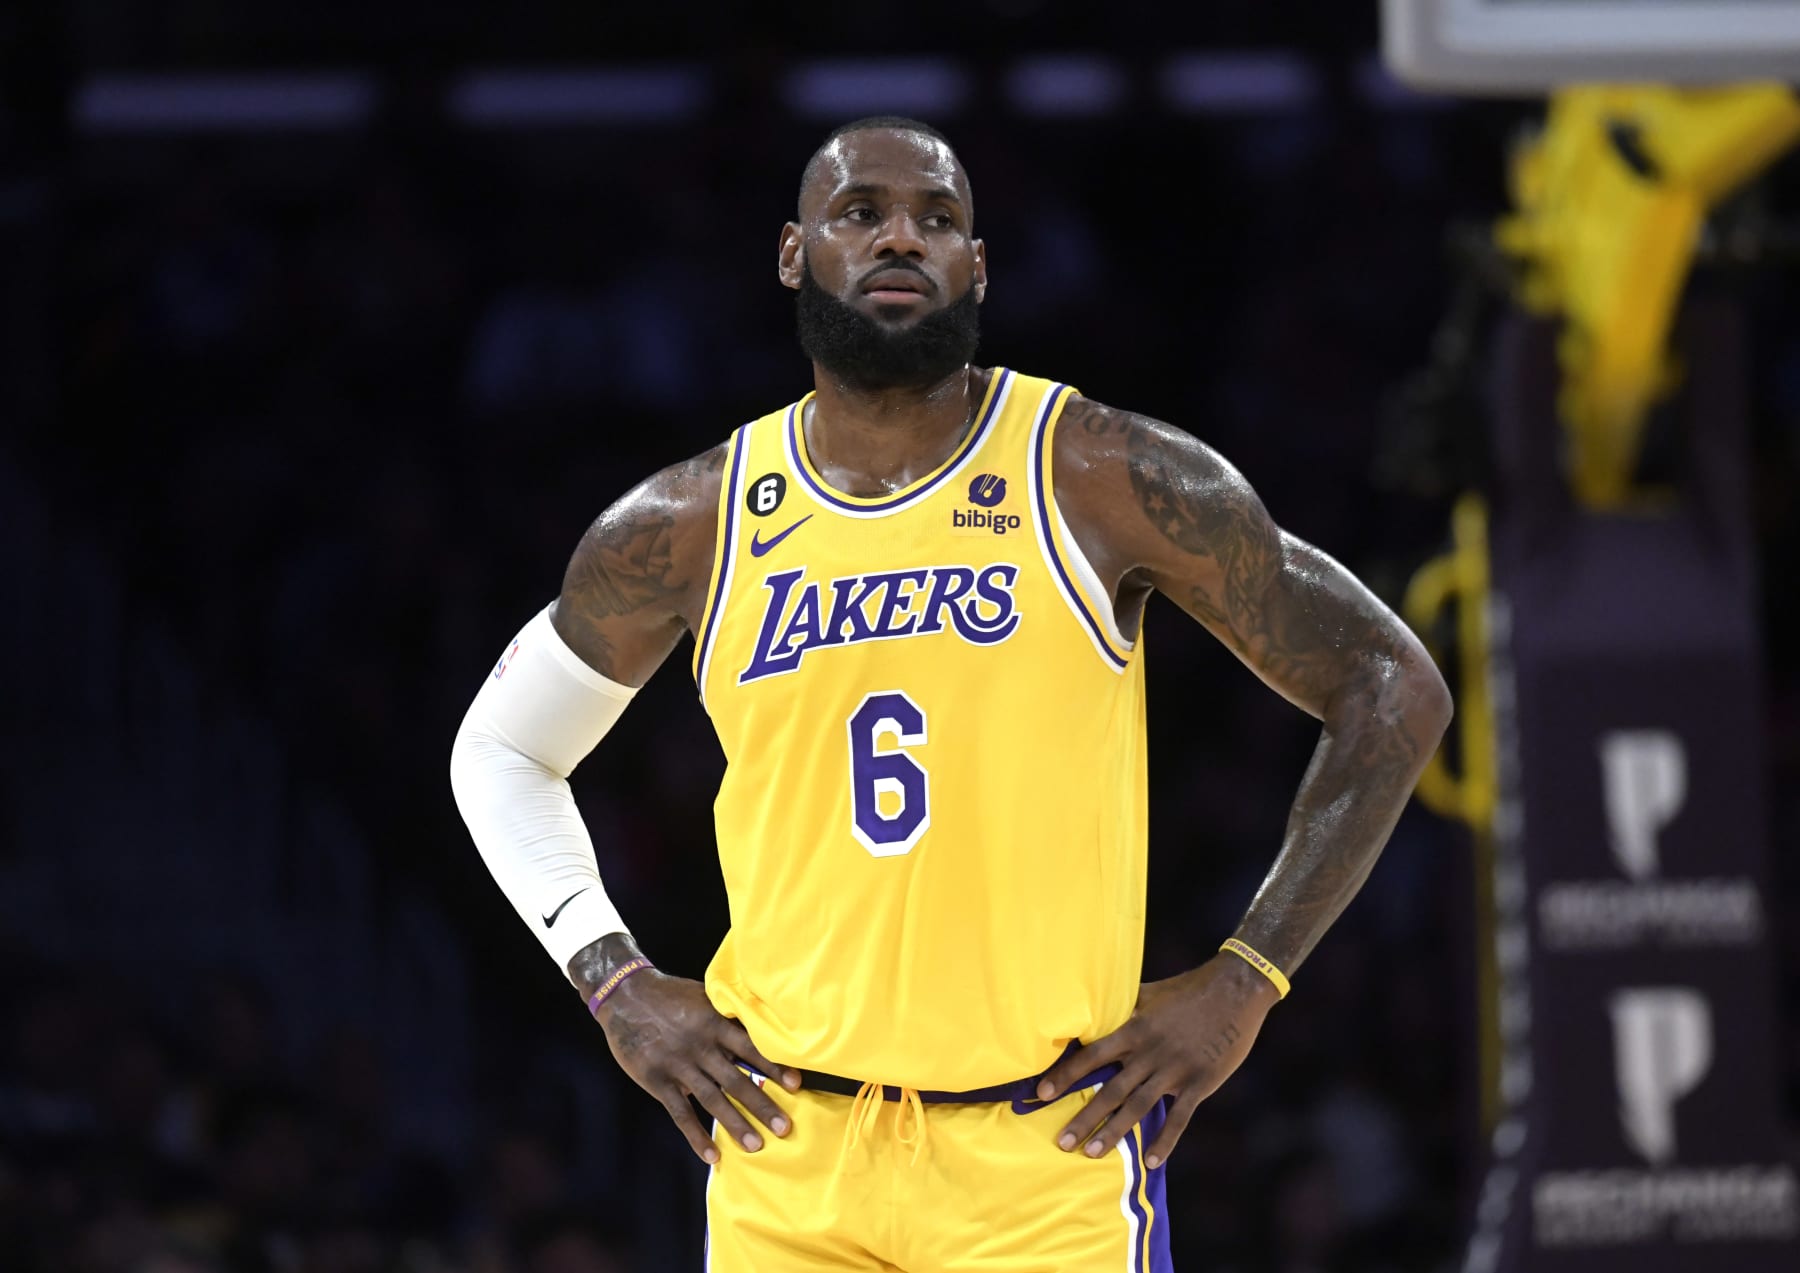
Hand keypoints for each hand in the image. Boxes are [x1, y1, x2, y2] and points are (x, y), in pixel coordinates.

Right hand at [593, 968, 802, 1163]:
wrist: (625, 995)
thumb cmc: (670, 995)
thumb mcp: (703, 997)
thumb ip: (726, 1016)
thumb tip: (760, 1028)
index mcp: (714, 1023)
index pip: (751, 1048)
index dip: (774, 1066)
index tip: (796, 1084)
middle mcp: (700, 1046)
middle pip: (736, 1080)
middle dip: (762, 1105)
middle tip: (785, 1128)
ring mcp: (679, 1065)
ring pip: (712, 1100)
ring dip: (736, 1124)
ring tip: (756, 1145)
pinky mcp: (658, 1081)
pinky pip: (680, 1113)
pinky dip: (696, 1135)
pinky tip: (712, 1155)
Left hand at [1034, 955, 1277, 1168]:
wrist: (1234, 991)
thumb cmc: (1187, 990)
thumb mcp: (1148, 993)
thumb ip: (1121, 1006)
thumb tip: (1091, 1008)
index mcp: (1135, 1029)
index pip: (1092, 1055)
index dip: (1066, 1074)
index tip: (1042, 1093)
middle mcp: (1150, 1053)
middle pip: (1110, 1090)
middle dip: (1084, 1118)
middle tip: (1062, 1142)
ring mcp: (1175, 1070)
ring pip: (1138, 1107)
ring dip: (1114, 1133)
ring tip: (1092, 1153)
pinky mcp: (1200, 1082)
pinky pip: (1179, 1117)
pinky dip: (1165, 1140)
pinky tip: (1151, 1162)